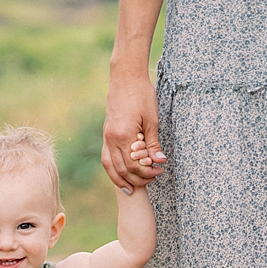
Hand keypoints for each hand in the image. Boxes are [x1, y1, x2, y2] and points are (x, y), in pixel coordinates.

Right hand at [102, 73, 165, 193]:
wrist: (126, 78)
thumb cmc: (141, 95)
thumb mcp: (152, 120)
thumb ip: (153, 143)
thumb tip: (160, 162)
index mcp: (123, 135)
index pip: (133, 165)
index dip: (147, 172)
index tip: (159, 171)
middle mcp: (111, 139)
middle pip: (121, 169)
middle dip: (137, 179)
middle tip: (151, 180)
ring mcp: (106, 137)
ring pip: (110, 167)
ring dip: (120, 180)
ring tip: (131, 189)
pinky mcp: (106, 134)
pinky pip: (106, 158)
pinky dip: (113, 169)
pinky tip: (121, 174)